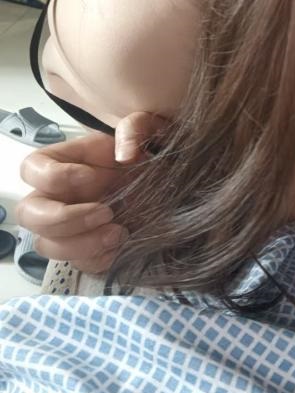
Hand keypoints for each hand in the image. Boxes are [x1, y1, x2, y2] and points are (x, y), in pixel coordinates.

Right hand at [16, 112, 167, 273]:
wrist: (168, 183)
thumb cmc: (147, 153)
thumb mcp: (148, 130)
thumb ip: (136, 128)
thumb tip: (125, 153)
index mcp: (64, 162)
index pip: (32, 169)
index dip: (55, 177)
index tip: (93, 176)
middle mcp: (58, 196)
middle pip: (28, 214)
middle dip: (62, 219)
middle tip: (105, 212)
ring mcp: (68, 226)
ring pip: (46, 245)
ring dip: (80, 245)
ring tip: (119, 233)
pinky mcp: (86, 249)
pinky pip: (78, 264)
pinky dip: (98, 259)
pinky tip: (121, 246)